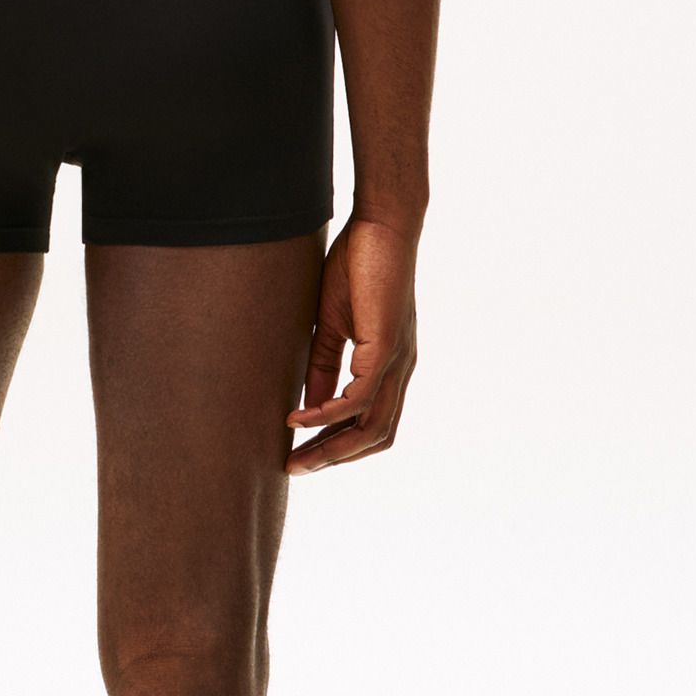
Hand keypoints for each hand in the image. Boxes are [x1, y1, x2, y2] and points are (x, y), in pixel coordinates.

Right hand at [286, 214, 417, 473]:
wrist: (382, 226)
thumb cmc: (358, 266)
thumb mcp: (333, 325)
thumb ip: (324, 365)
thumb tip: (307, 404)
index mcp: (390, 367)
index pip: (370, 424)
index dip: (337, 445)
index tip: (300, 455)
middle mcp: (400, 371)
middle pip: (375, 438)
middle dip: (333, 459)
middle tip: (294, 469)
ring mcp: (398, 362)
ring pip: (372, 428)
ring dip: (332, 447)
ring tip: (295, 456)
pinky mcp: (387, 348)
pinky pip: (359, 398)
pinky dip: (328, 413)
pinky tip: (299, 417)